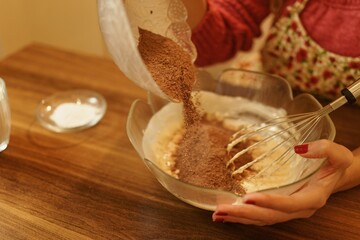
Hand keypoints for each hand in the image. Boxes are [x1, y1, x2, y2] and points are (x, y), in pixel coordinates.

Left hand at [212, 140, 353, 225]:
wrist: (334, 175)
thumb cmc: (334, 164)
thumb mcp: (339, 154)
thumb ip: (325, 150)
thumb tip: (301, 149)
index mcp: (313, 197)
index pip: (289, 204)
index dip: (270, 202)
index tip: (249, 197)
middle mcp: (299, 209)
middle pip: (270, 216)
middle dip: (246, 213)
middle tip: (223, 209)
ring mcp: (288, 211)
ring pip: (262, 219)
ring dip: (240, 217)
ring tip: (218, 214)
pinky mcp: (279, 208)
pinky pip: (260, 215)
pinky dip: (243, 216)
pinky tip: (226, 215)